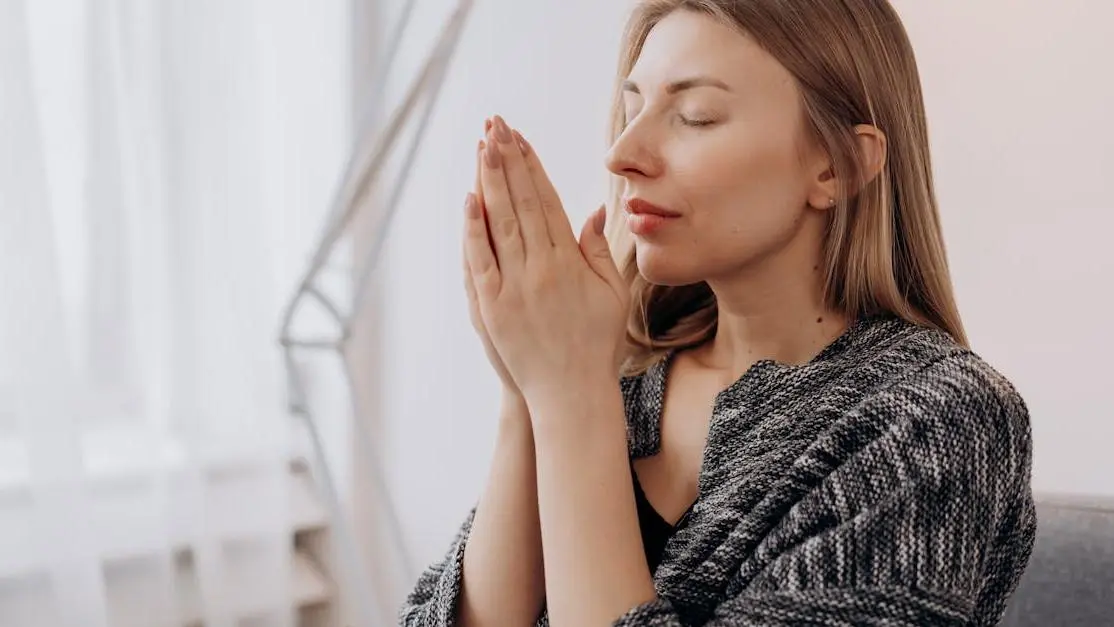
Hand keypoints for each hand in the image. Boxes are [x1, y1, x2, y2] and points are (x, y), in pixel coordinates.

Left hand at [463, 115, 628, 402]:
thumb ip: (600, 251)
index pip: (547, 201)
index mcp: (571, 262)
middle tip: (496, 125)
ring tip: (482, 146)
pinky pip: (480, 260)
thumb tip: (594, 211)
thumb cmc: (597, 346)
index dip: (533, 167)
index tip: (522, 139)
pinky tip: (470, 199)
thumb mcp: (612, 295)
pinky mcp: (491, 308)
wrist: (572, 395)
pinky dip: (473, 229)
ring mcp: (514, 287)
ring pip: (499, 223)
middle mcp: (541, 268)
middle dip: (508, 160)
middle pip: (521, 203)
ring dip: (490, 182)